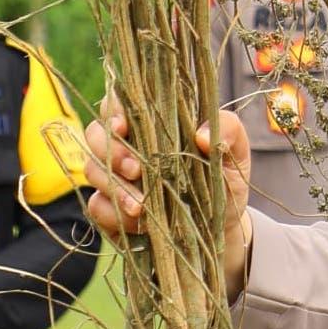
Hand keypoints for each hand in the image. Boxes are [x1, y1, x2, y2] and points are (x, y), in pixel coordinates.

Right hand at [83, 104, 252, 295]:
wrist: (223, 225)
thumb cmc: (225, 178)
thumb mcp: (235, 152)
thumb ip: (228, 130)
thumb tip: (201, 135)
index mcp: (151, 123)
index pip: (118, 103)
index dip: (112, 110)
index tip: (123, 126)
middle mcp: (127, 146)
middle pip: (96, 134)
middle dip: (112, 151)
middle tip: (137, 170)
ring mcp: (115, 177)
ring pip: (92, 170)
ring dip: (114, 186)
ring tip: (141, 205)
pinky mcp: (111, 208)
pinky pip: (97, 206)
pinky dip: (114, 213)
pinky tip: (140, 222)